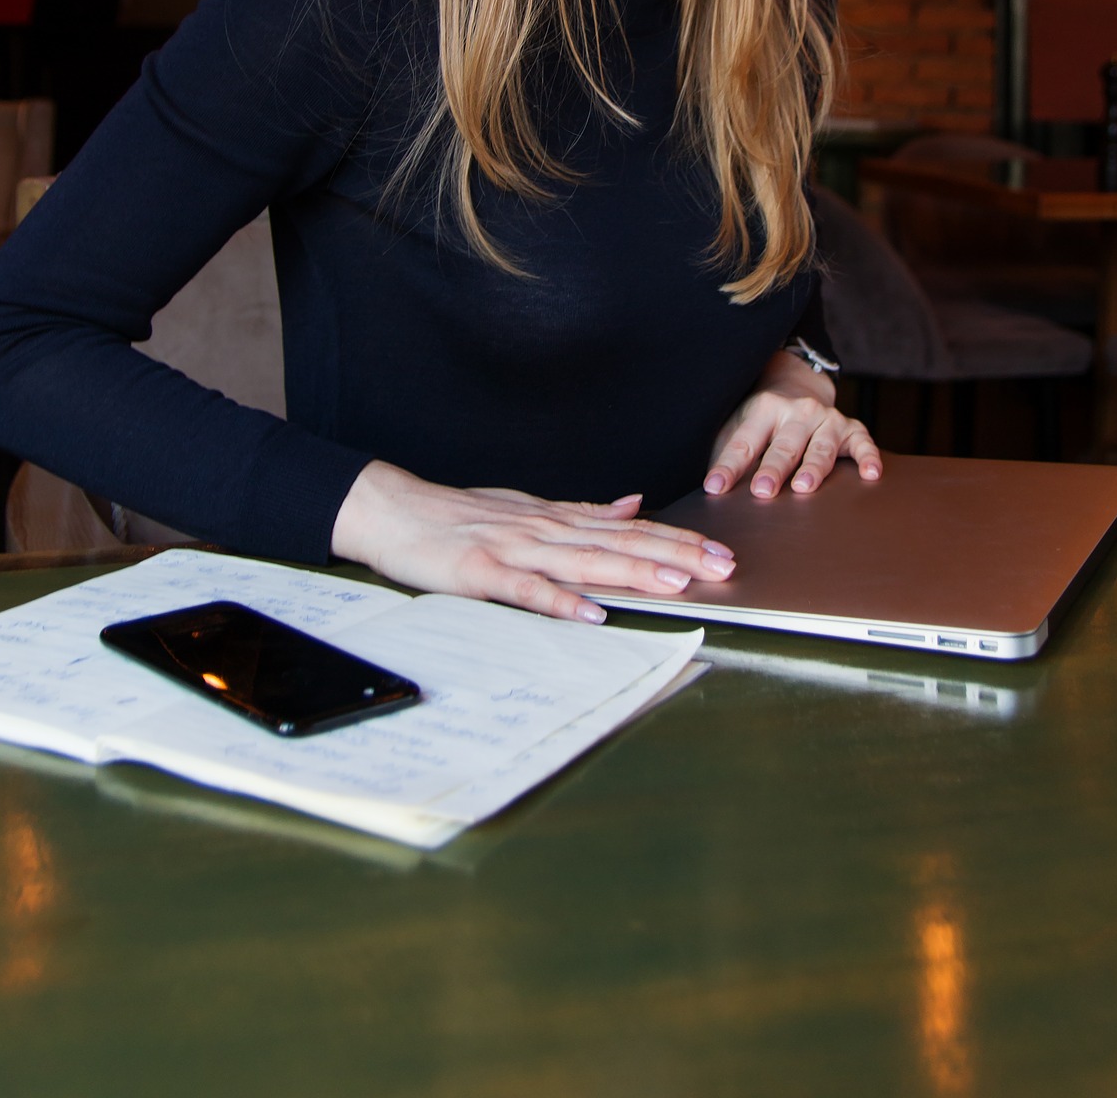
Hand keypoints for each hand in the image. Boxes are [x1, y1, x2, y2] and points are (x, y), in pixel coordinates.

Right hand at [330, 460, 736, 623]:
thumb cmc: (459, 515)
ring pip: (584, 562)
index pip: (629, 531)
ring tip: (677, 582)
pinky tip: (592, 611)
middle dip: (674, 556)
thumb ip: (582, 511)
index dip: (677, 541)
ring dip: (633, 572)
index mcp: (556, 519)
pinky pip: (527, 590)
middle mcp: (544, 530)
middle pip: (619, 544)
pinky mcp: (482, 572)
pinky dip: (560, 601)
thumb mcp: (528, 506)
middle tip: (722, 567)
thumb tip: (634, 504)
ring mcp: (514, 549)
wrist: (394, 510)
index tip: (721, 552)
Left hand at [705, 349, 880, 501]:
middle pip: (784, 445)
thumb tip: (709, 490)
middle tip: (763, 490)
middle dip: (773, 468)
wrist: (799, 384)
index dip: (728, 467)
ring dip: (812, 467)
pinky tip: (870, 474)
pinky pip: (862, 443)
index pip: (744, 443)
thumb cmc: (763, 420)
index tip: (715, 488)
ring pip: (820, 447)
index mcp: (763, 410)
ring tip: (803, 487)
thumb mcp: (740, 426)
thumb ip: (727, 454)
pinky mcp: (851, 428)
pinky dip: (868, 457)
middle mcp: (797, 412)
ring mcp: (827, 419)